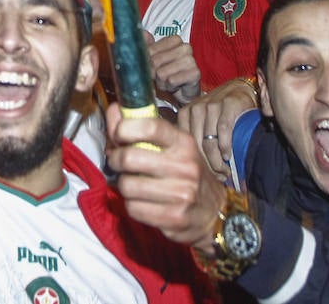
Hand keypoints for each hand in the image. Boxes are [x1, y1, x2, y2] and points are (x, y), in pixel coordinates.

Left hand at [106, 102, 222, 252]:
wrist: (214, 211)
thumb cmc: (185, 172)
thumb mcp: (172, 146)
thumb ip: (140, 127)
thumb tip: (114, 110)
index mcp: (183, 143)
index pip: (151, 126)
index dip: (124, 128)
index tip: (118, 134)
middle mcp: (185, 166)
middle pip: (130, 158)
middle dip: (116, 160)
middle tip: (119, 162)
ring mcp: (181, 194)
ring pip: (127, 186)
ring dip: (125, 185)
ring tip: (134, 183)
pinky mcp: (174, 218)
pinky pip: (133, 208)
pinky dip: (132, 205)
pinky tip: (143, 202)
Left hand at [147, 31, 201, 105]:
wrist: (183, 91)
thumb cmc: (167, 73)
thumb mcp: (154, 58)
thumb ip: (146, 45)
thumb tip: (142, 33)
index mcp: (175, 40)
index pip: (150, 50)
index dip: (148, 61)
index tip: (154, 66)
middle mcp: (185, 47)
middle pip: (155, 61)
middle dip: (154, 74)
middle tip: (161, 76)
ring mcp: (191, 60)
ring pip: (162, 73)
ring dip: (161, 82)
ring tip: (168, 81)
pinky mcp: (195, 73)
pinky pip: (171, 81)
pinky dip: (169, 86)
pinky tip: (175, 86)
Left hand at [177, 77, 257, 181]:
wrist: (239, 89)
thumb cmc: (219, 111)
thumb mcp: (202, 121)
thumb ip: (194, 137)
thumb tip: (189, 166)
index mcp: (186, 113)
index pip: (184, 144)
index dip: (193, 162)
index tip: (201, 176)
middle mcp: (196, 109)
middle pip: (197, 145)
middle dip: (206, 166)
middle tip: (216, 178)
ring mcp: (211, 106)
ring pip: (209, 141)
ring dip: (217, 161)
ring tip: (223, 172)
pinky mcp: (227, 104)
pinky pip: (223, 131)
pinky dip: (225, 147)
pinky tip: (227, 156)